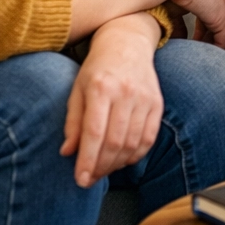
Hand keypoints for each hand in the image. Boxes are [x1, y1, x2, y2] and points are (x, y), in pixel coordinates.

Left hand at [61, 14, 163, 188]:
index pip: (94, 133)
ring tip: (104, 170)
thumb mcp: (77, 90)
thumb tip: (68, 153)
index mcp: (101, 88)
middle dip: (101, 167)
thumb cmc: (97, 68)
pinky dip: (136, 154)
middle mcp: (126, 93)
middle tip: (90, 179)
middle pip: (115, 142)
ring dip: (117, 163)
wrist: (128, 43)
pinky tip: (123, 159)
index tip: (81, 180)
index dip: (87, 160)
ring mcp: (145, 98)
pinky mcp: (157, 103)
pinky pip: (149, 138)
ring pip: (133, 143)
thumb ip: (73, 122)